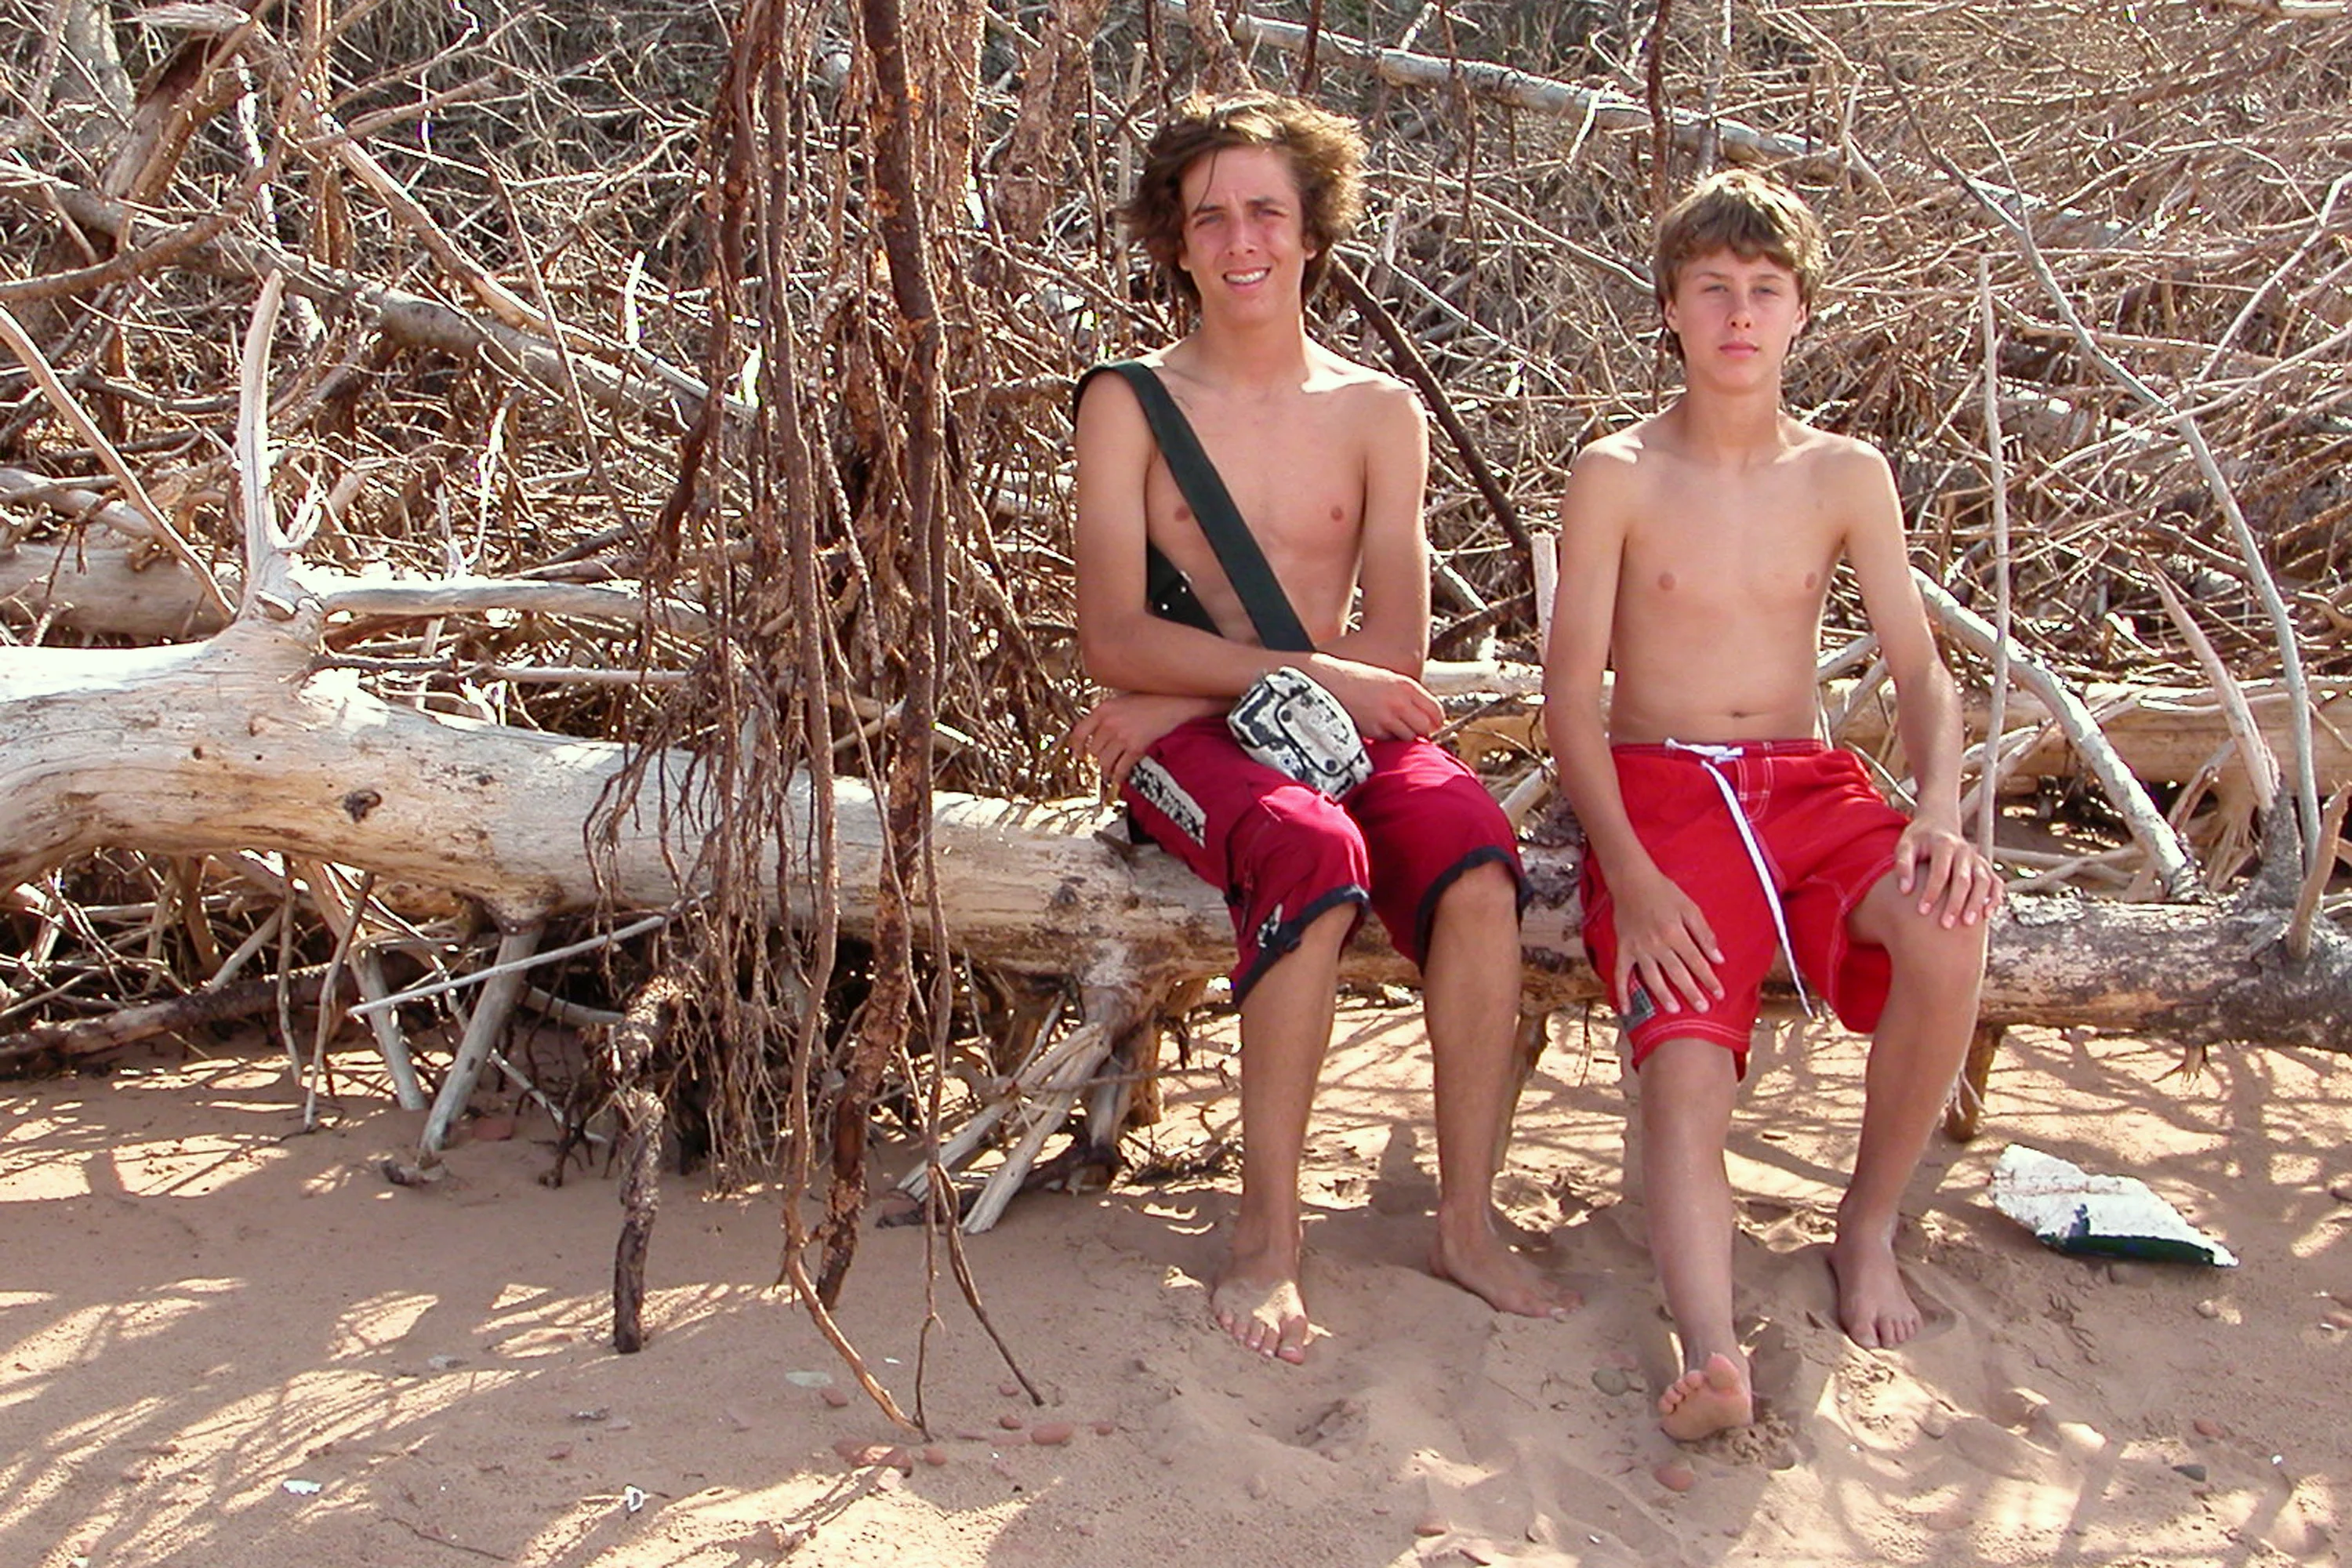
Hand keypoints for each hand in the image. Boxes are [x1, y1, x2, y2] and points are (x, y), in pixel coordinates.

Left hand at [1065, 692, 1220, 795]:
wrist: (1177, 702)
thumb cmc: (1155, 699)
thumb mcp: (1124, 699)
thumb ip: (1110, 714)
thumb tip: (1100, 732)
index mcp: (1104, 709)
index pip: (1079, 732)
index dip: (1076, 747)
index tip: (1079, 754)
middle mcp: (1109, 723)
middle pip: (1093, 751)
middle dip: (1099, 758)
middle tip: (1104, 762)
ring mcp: (1122, 736)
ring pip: (1104, 762)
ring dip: (1107, 769)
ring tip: (1111, 772)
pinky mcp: (1136, 747)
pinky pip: (1121, 768)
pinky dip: (1119, 776)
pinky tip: (1120, 778)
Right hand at [1308, 656, 1442, 741]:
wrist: (1327, 680)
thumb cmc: (1355, 679)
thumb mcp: (1387, 679)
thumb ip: (1406, 695)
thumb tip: (1420, 714)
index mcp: (1406, 686)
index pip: (1435, 711)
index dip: (1435, 722)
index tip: (1431, 726)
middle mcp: (1399, 701)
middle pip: (1426, 728)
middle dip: (1422, 733)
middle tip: (1413, 732)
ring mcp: (1386, 716)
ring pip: (1409, 738)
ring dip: (1404, 738)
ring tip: (1393, 730)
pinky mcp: (1372, 730)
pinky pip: (1389, 742)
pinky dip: (1387, 740)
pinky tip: (1378, 730)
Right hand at [1608, 863, 1724, 1015]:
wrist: (1632, 881)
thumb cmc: (1664, 892)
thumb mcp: (1690, 908)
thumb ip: (1704, 934)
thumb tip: (1719, 958)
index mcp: (1675, 933)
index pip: (1697, 962)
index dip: (1709, 979)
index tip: (1719, 994)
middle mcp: (1657, 944)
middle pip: (1677, 974)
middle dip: (1691, 992)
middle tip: (1703, 1008)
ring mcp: (1638, 949)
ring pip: (1652, 978)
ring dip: (1664, 995)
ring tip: (1675, 1009)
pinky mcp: (1623, 949)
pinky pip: (1622, 974)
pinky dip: (1623, 992)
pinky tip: (1628, 1009)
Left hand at [1893, 815, 2001, 926]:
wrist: (1938, 824)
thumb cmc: (1918, 840)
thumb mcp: (1905, 845)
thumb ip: (1903, 865)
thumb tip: (1904, 890)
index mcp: (1944, 844)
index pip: (1940, 871)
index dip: (1932, 892)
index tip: (1922, 911)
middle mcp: (1964, 850)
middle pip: (1963, 879)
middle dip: (1955, 903)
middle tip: (1946, 924)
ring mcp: (1977, 859)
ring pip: (1983, 882)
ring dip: (1977, 903)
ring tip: (1967, 923)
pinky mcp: (1985, 866)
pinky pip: (1996, 883)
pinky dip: (1995, 898)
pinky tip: (1987, 915)